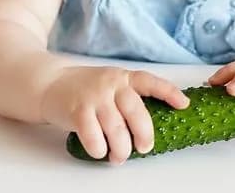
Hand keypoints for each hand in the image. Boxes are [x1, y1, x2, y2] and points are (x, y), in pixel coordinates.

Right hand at [41, 66, 188, 164]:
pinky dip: (99, 149)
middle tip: (145, 148)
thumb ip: (128, 97)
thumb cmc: (86, 89)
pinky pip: (93, 136)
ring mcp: (94, 97)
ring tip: (119, 157)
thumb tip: (148, 127)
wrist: (49, 84)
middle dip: (144, 134)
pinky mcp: (77, 111)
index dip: (169, 92)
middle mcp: (111, 84)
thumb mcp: (111, 84)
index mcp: (124, 77)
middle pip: (136, 111)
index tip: (184, 104)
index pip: (151, 82)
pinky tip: (100, 151)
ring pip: (115, 128)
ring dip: (120, 148)